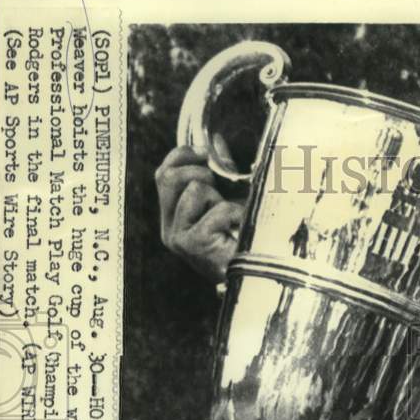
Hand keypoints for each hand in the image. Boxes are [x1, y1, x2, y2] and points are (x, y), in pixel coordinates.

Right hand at [155, 144, 243, 282]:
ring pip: (196, 189)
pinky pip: (219, 209)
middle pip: (169, 176)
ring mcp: (178, 238)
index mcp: (173, 218)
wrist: (256, 278)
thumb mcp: (226, 203)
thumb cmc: (245, 240)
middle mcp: (169, 229)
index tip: (207, 152)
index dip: (182, 155)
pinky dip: (238, 213)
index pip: (162, 174)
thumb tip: (216, 141)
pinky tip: (242, 229)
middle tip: (222, 188)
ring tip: (232, 221)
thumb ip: (217, 176)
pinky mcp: (193, 244)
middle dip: (200, 172)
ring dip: (222, 198)